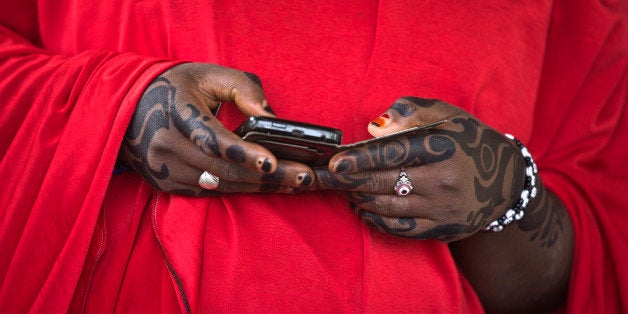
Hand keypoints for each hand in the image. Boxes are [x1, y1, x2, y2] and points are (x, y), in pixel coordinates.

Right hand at [119, 63, 313, 195]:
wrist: (129, 108)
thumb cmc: (178, 87)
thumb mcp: (208, 74)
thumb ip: (244, 88)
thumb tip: (272, 118)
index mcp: (176, 111)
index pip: (211, 138)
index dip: (242, 152)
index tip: (272, 161)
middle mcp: (167, 145)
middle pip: (223, 169)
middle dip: (268, 176)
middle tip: (305, 176)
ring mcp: (166, 169)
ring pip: (221, 185)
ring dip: (260, 187)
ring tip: (297, 183)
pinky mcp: (169, 184)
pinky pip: (212, 192)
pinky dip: (242, 190)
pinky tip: (269, 186)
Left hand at [313, 97, 525, 241]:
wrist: (505, 181)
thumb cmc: (467, 141)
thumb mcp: (447, 115)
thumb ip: (411, 112)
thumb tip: (374, 127)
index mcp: (444, 147)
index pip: (394, 153)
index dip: (361, 158)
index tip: (335, 162)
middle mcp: (445, 180)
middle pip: (386, 182)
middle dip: (348, 181)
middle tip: (322, 178)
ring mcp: (444, 209)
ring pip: (389, 207)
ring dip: (359, 198)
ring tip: (342, 188)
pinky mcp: (444, 229)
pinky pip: (401, 229)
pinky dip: (375, 220)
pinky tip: (361, 208)